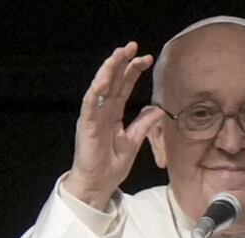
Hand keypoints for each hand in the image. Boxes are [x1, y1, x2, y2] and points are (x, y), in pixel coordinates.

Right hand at [63, 42, 163, 209]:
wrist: (99, 184)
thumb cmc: (112, 165)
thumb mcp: (134, 141)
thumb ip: (144, 124)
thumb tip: (158, 109)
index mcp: (113, 113)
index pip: (123, 86)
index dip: (133, 71)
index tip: (148, 58)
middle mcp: (102, 111)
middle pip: (113, 81)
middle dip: (122, 62)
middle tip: (133, 46)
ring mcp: (93, 116)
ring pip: (100, 86)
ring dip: (109, 68)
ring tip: (119, 53)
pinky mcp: (86, 125)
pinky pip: (90, 103)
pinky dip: (97, 89)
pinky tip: (106, 77)